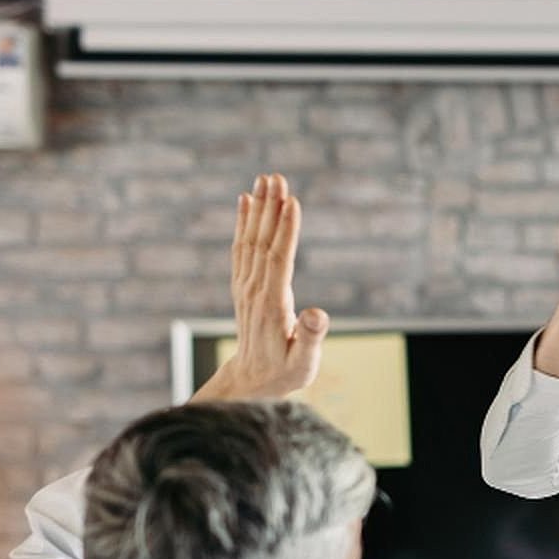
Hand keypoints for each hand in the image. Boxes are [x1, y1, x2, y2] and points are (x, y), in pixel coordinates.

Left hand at [195, 173, 328, 402]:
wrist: (251, 381)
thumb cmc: (285, 373)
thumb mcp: (305, 363)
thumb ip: (311, 338)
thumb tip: (318, 314)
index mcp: (272, 305)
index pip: (279, 260)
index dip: (286, 231)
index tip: (291, 202)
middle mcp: (254, 291)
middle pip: (262, 242)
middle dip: (270, 208)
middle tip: (277, 177)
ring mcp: (245, 286)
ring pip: (250, 240)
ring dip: (257, 208)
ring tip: (265, 179)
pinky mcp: (242, 285)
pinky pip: (241, 248)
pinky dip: (243, 222)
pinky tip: (246, 201)